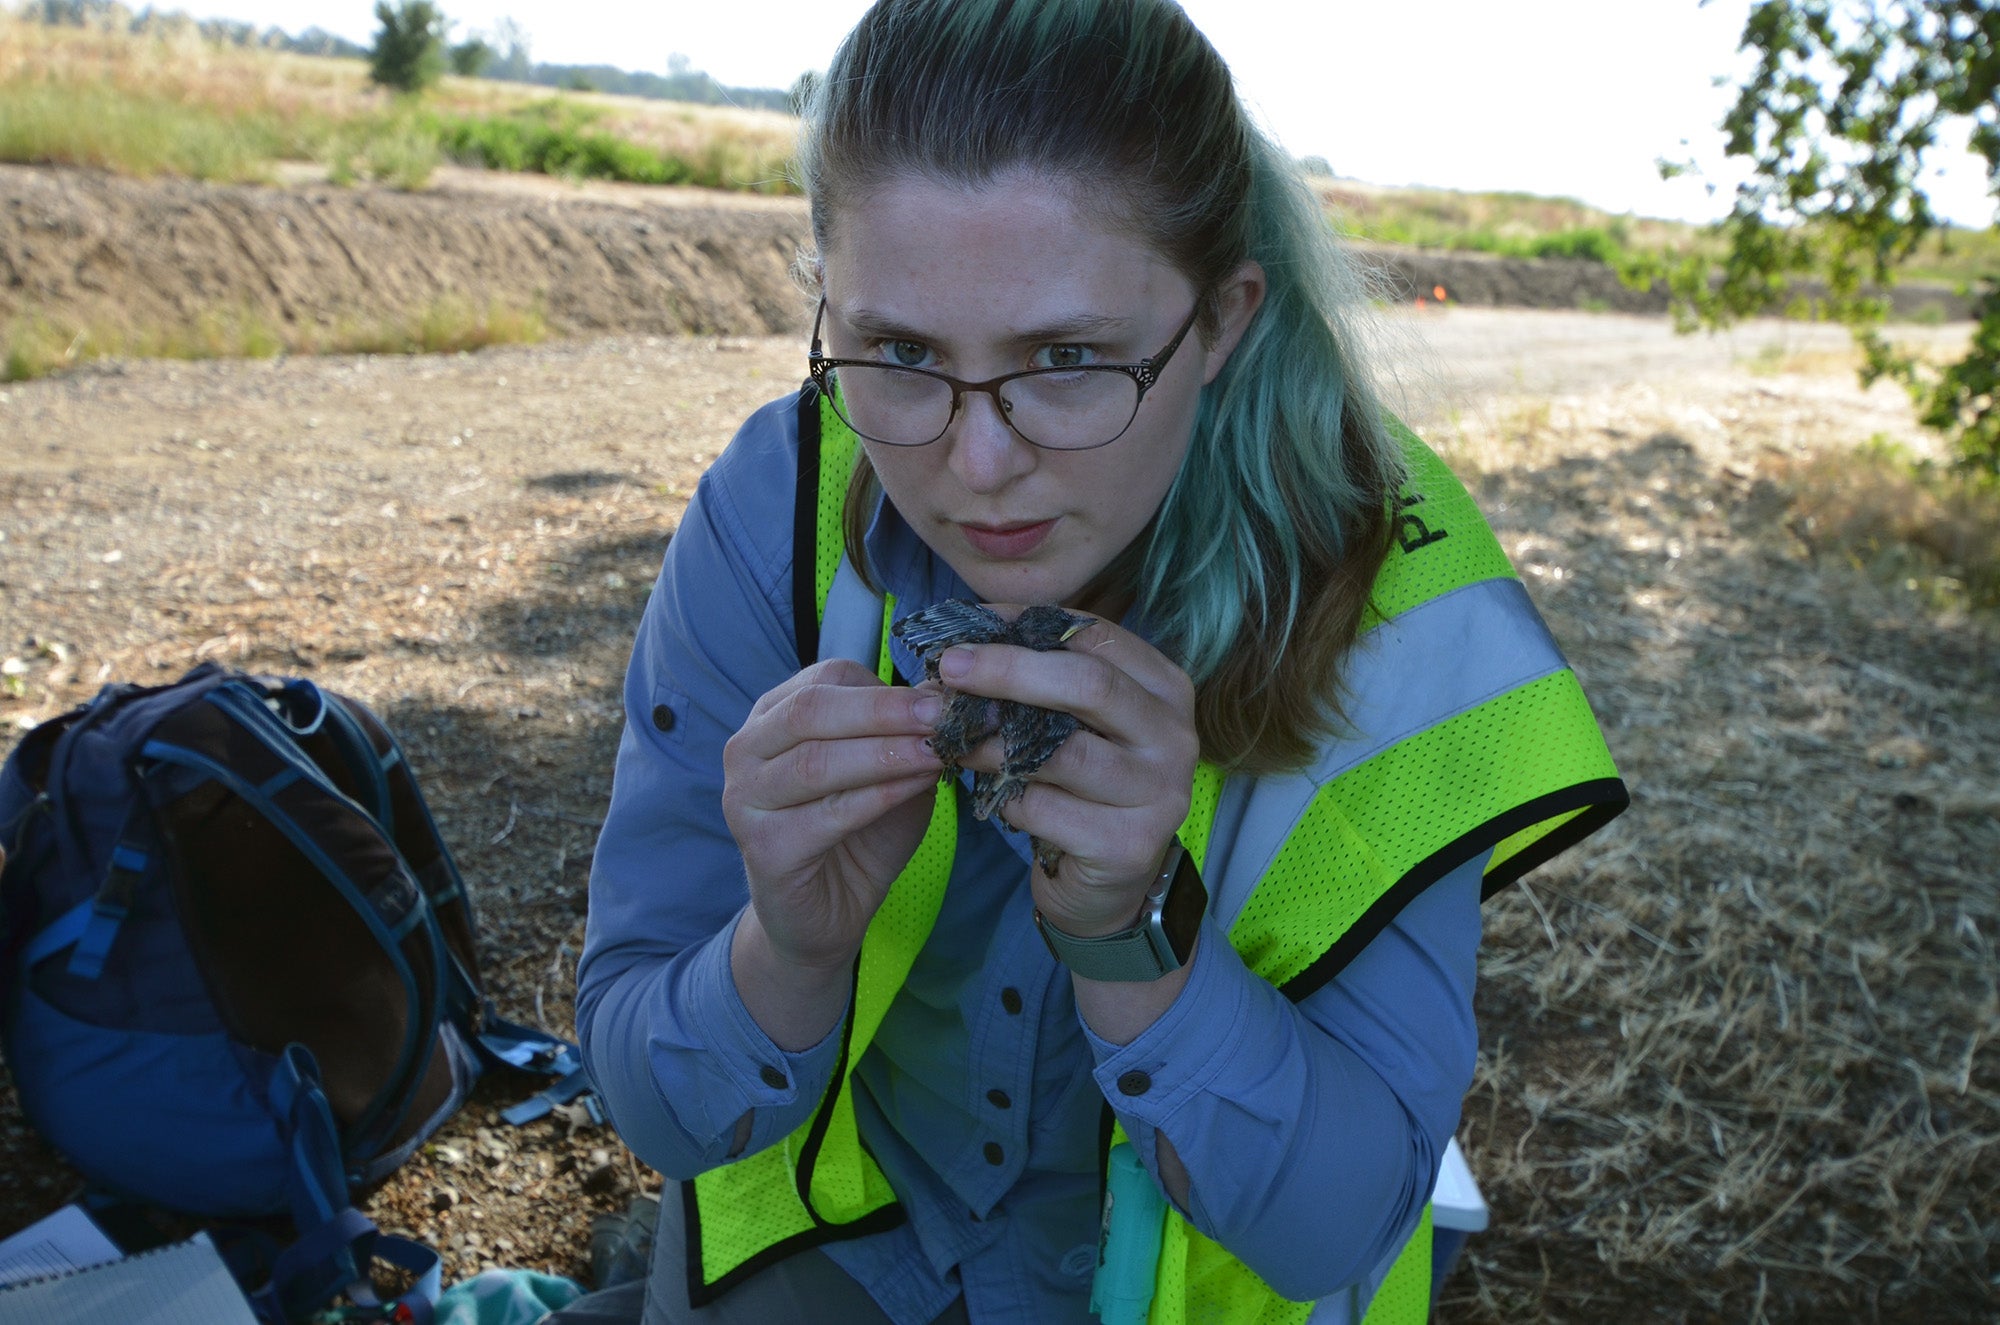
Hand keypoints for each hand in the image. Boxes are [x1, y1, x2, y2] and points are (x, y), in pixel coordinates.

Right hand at [722, 660, 942, 976]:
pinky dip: (878, 796)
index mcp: (773, 717)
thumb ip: (907, 734)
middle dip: (884, 711)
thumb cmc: (859, 833)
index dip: (887, 687)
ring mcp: (746, 799)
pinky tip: (916, 787)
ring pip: (817, 761)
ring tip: (936, 754)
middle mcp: (747, 750)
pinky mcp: (764, 848)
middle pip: (812, 710)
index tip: (943, 699)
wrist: (827, 913)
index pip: (826, 679)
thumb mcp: (891, 772)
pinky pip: (827, 814)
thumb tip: (945, 694)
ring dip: (885, 754)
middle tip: (941, 718)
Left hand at [936, 613, 1197, 936]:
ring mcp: (1159, 794)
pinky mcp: (1128, 846)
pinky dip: (1003, 796)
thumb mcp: (1075, 723)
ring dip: (991, 740)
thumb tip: (964, 640)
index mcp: (1165, 689)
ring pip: (1060, 752)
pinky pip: (1044, 808)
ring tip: (948, 733)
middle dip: (1009, 669)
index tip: (967, 625)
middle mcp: (1174, 737)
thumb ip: (1041, 679)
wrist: (1109, 883)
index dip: (1025, 624)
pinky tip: (985, 793)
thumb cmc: (1084, 786)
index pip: (1096, 636)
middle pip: (1089, 684)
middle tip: (949, 667)